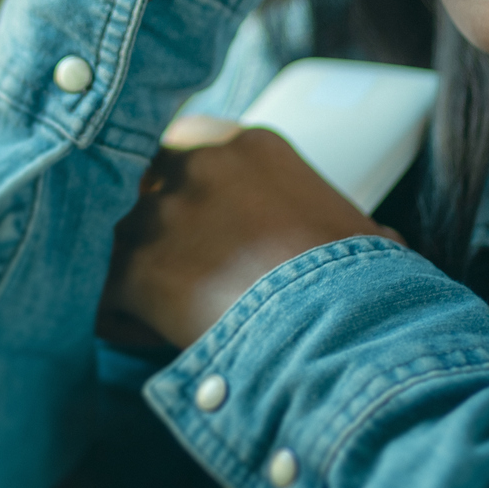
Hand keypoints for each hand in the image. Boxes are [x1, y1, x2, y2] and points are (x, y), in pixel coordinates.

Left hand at [99, 117, 396, 348]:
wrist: (340, 327)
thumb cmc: (363, 283)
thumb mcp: (360, 229)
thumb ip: (336, 219)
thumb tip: (379, 241)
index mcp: (246, 144)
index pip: (188, 153)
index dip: (194, 198)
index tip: (207, 232)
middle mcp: (194, 164)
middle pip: (150, 191)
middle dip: (160, 229)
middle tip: (186, 272)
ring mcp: (157, 213)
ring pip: (126, 244)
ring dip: (145, 277)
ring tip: (180, 317)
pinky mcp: (131, 268)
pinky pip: (109, 299)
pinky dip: (127, 325)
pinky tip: (160, 343)